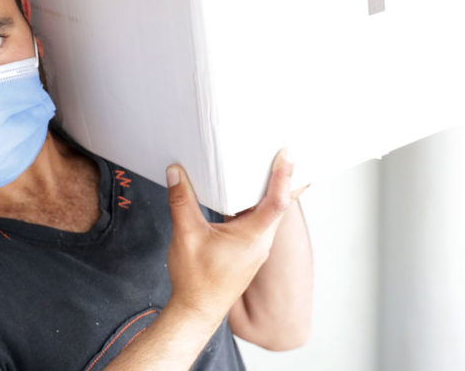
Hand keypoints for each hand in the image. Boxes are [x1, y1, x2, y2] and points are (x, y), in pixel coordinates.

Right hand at [165, 150, 302, 325]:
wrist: (197, 312)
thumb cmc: (196, 281)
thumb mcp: (186, 235)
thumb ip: (182, 200)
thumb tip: (176, 173)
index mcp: (251, 236)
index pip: (276, 201)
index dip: (283, 176)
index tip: (287, 154)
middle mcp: (260, 241)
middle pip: (279, 204)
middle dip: (285, 178)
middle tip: (286, 152)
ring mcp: (255, 247)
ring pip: (269, 213)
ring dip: (270, 191)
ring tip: (269, 167)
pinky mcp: (247, 251)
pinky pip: (258, 221)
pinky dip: (256, 204)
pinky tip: (244, 196)